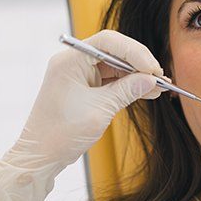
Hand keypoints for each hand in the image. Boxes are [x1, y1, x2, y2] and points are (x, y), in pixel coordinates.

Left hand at [0, 30, 164, 200]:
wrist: (40, 157)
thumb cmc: (61, 133)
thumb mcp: (100, 110)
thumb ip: (127, 90)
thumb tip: (152, 80)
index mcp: (70, 61)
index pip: (108, 43)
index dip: (134, 52)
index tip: (152, 69)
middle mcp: (74, 62)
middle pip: (114, 51)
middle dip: (138, 63)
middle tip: (159, 77)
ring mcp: (79, 74)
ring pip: (115, 66)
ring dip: (137, 75)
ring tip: (159, 86)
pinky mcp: (84, 87)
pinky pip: (111, 79)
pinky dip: (128, 85)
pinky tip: (147, 91)